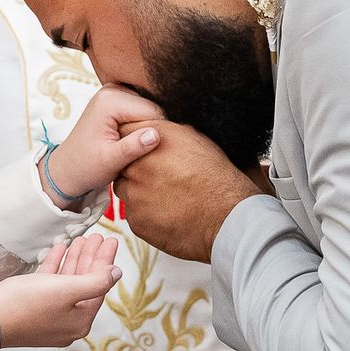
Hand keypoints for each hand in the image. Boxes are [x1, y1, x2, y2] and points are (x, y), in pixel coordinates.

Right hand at [0, 234, 122, 348]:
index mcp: (80, 321)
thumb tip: (116, 274)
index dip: (105, 262)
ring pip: (67, 282)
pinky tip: (60, 248)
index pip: (99, 287)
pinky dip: (56, 265)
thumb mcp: (67, 290)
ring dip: (75, 259)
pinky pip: (49, 283)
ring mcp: (48, 315)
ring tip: (82, 239)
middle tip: (98, 237)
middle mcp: (66, 321)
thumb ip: (95, 281)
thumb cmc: (25, 306)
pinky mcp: (32, 307)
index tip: (111, 241)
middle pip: (85, 284)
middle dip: (92, 259)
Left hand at [40, 86, 164, 209]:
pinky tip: (128, 139)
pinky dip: (140, 126)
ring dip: (146, 129)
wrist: (69, 167)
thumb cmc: (86, 166)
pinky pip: (142, 111)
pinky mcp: (117, 99)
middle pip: (152, 108)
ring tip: (129, 146)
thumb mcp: (110, 161)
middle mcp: (112, 89)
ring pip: (149, 110)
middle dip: (150, 131)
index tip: (143, 153)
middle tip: (134, 151)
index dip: (155, 135)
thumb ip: (133, 147)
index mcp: (110, 100)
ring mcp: (114, 92)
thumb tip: (155, 135)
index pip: (153, 112)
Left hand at [115, 122, 266, 262]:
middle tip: (160, 177)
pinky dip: (147, 213)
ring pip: (126, 190)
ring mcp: (134, 194)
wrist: (226, 215)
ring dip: (140, 191)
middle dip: (137, 168)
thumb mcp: (196, 140)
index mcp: (152, 141)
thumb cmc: (217, 178)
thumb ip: (167, 133)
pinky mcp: (136, 220)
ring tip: (167, 195)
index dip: (134, 142)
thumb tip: (155, 130)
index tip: (143, 150)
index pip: (126, 132)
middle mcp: (138, 164)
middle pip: (123, 163)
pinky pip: (134, 213)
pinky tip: (169, 212)